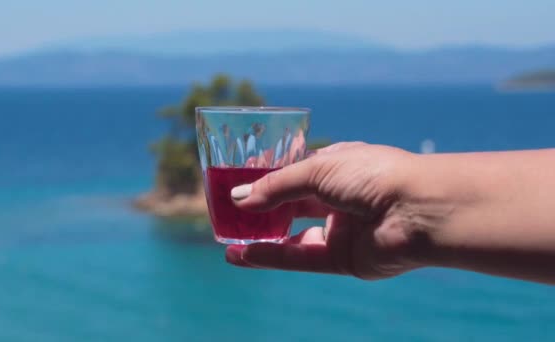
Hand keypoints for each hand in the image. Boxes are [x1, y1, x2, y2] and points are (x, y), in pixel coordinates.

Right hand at [226, 142, 427, 279]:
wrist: (418, 209)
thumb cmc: (373, 174)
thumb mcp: (317, 169)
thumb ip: (276, 187)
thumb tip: (239, 198)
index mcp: (339, 167)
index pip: (296, 172)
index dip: (267, 178)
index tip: (238, 182)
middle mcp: (340, 198)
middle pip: (291, 205)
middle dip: (261, 209)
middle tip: (229, 213)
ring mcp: (342, 229)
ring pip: (293, 235)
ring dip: (261, 237)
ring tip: (229, 238)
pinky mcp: (344, 258)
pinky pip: (301, 258)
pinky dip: (272, 257)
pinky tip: (244, 254)